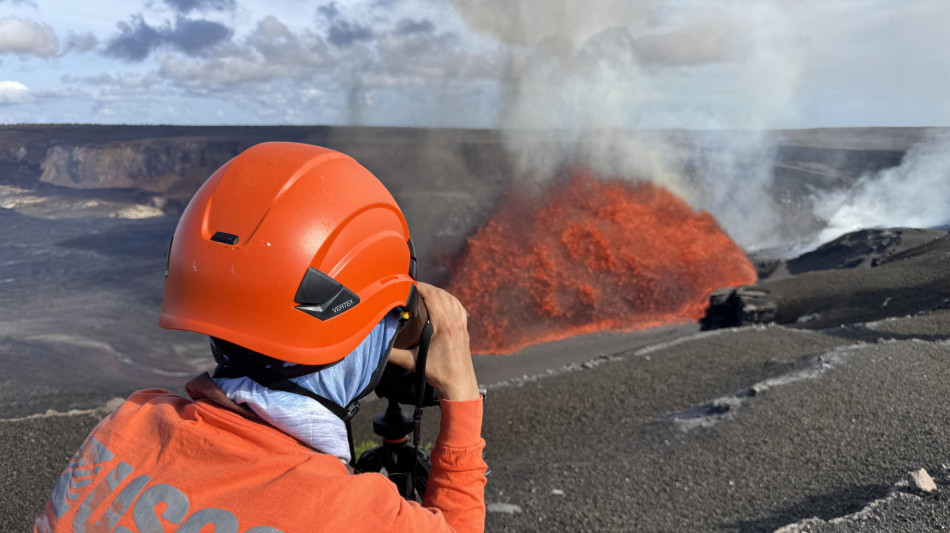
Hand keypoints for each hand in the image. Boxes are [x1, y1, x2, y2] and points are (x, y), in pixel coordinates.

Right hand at [388, 282, 479, 400]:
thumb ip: (393, 354)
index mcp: (443, 324)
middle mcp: (454, 321)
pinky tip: (443, 300)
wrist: (459, 385)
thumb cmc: (440, 374)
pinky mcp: (465, 328)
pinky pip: (458, 306)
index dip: (419, 287)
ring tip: (424, 291)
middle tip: (411, 287)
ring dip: (438, 292)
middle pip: (440, 294)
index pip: (431, 296)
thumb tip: (378, 346)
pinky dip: (450, 299)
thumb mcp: (412, 362)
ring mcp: (462, 323)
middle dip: (426, 288)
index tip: (408, 285)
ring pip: (451, 298)